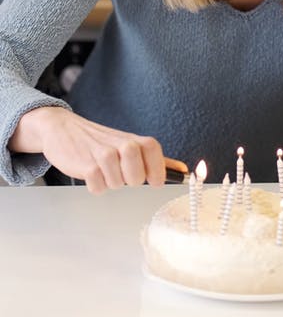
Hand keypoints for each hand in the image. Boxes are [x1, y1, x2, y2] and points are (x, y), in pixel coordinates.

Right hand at [9, 106, 183, 194]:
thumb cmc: (100, 142)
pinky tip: (90, 173)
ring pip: (118, 183)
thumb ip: (155, 160)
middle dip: (129, 181)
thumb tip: (184, 171)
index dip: (157, 170)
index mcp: (134, 140)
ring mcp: (103, 154)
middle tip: (118, 171)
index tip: (152, 180)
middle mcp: (122, 144)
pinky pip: (99, 187)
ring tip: (103, 170)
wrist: (63, 129)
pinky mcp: (85, 165)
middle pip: (138, 177)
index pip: (155, 151)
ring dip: (110, 183)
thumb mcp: (129, 145)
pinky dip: (95, 186)